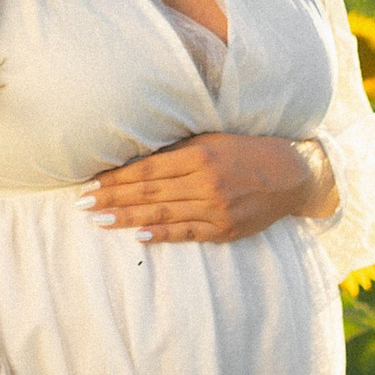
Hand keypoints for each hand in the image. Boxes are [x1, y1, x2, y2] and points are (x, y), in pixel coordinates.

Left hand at [82, 133, 327, 244]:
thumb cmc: (247, 152)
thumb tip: (137, 157)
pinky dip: (161, 235)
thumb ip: (179, 148)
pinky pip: (186, 233)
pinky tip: (136, 236)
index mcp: (200, 155)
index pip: (147, 168)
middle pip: (149, 192)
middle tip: (82, 203)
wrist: (292, 174)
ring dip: (127, 217)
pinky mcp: (225, 229)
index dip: (117, 177)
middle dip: (112, 198)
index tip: (91, 182)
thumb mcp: (214, 139)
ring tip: (99, 220)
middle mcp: (206, 182)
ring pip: (162, 214)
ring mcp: (216, 208)